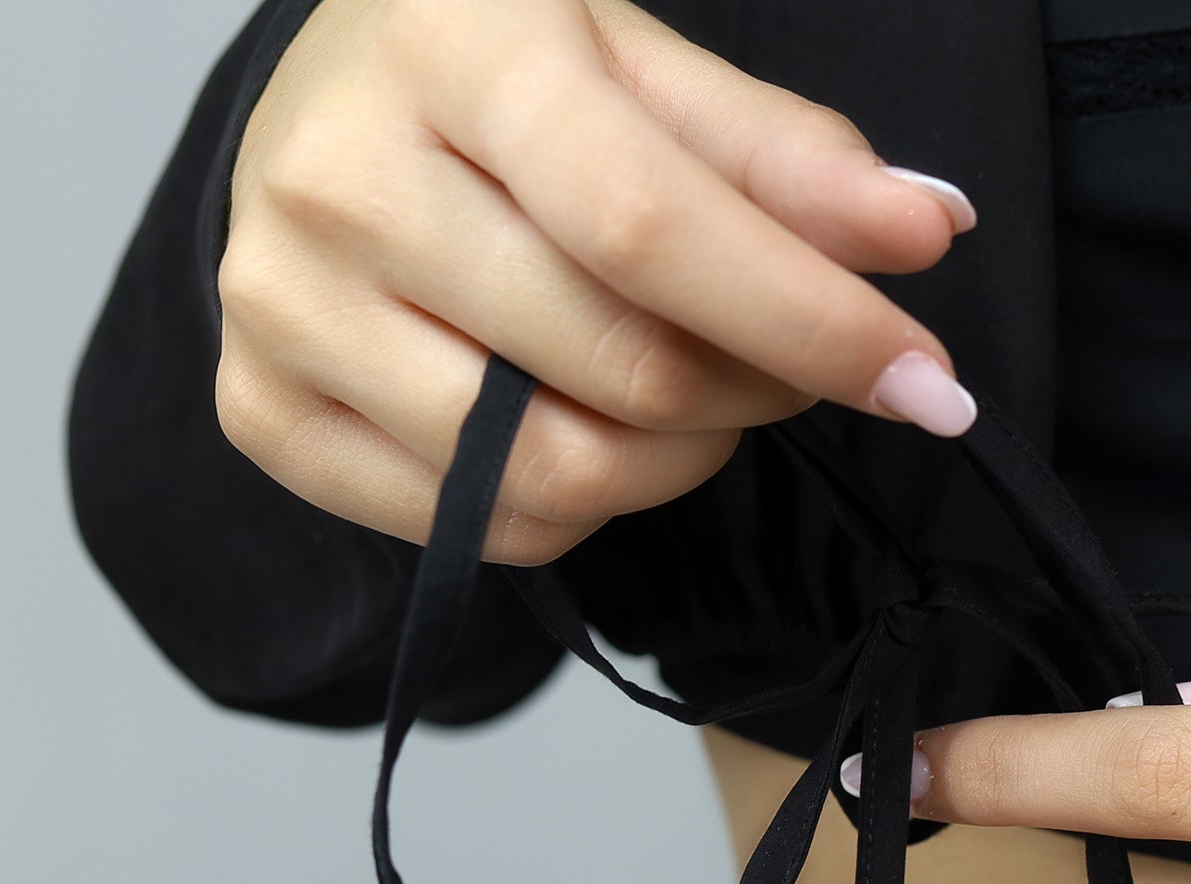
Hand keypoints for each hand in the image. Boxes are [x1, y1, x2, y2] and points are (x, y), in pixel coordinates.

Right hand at [218, 0, 978, 564]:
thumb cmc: (504, 80)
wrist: (329, 106)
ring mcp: (279, 303)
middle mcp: (336, 176)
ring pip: (558, 472)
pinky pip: (481, 528)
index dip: (809, 321)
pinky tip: (582, 419)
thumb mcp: (649, 69)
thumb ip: (788, 156)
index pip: (648, 225)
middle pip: (622, 368)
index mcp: (448, 47)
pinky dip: (578, 506)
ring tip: (689, 388)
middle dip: (760, 392)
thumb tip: (928, 230)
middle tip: (794, 362)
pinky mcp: (261, 410)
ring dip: (679, 460)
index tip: (927, 382)